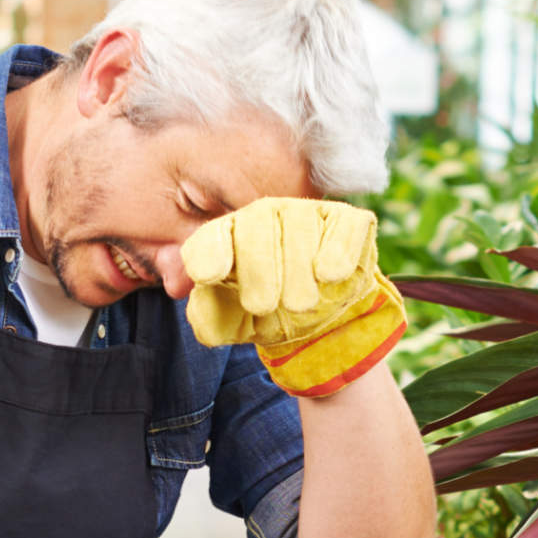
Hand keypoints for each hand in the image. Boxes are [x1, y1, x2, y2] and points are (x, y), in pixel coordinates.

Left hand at [181, 197, 406, 397]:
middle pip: (257, 225)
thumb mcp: (234, 323)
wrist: (321, 322)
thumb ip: (209, 315)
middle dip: (259, 267)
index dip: (210, 251)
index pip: (214, 235)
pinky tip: (329, 274)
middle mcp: (266, 215)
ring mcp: (308, 214)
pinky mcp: (347, 221)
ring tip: (299, 306)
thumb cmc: (269, 314)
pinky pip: (344, 226)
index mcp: (230, 234)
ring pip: (301, 225)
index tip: (206, 274)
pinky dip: (338, 249)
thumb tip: (189, 301)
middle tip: (261, 307)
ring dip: (298, 268)